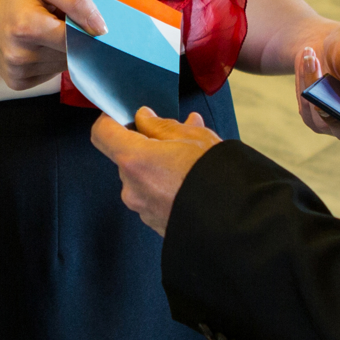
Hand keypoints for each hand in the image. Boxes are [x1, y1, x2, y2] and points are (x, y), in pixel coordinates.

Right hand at [0, 0, 105, 90]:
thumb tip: (101, 28)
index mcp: (26, 26)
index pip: (76, 37)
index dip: (87, 28)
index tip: (88, 20)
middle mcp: (20, 54)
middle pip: (73, 52)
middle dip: (76, 37)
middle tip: (59, 18)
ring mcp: (17, 71)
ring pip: (65, 64)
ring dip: (64, 48)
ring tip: (45, 29)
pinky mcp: (17, 82)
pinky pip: (52, 73)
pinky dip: (52, 59)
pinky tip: (38, 44)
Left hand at [90, 107, 220, 235]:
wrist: (236, 219)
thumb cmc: (216, 176)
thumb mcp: (193, 137)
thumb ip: (161, 125)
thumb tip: (145, 118)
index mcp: (135, 160)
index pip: (102, 133)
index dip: (111, 119)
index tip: (125, 115)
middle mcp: (131, 187)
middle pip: (126, 157)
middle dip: (147, 145)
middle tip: (176, 138)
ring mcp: (142, 209)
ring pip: (142, 177)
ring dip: (159, 166)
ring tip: (191, 161)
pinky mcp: (155, 224)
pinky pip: (153, 197)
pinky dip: (166, 187)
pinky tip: (191, 182)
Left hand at [292, 22, 339, 139]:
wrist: (326, 46)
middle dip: (331, 102)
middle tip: (323, 76)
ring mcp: (337, 125)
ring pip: (321, 117)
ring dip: (312, 86)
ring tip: (311, 57)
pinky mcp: (316, 120)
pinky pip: (306, 109)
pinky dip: (304, 85)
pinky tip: (306, 63)